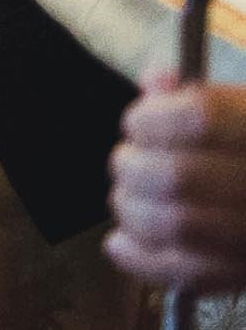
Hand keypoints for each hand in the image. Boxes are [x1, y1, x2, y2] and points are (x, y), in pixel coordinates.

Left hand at [106, 73, 245, 291]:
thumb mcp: (240, 113)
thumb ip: (196, 96)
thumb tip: (156, 80)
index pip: (200, 117)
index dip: (152, 118)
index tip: (137, 123)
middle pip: (177, 175)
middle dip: (133, 166)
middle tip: (127, 162)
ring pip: (177, 225)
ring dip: (131, 209)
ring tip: (128, 197)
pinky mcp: (243, 274)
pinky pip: (186, 274)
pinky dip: (140, 260)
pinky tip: (120, 242)